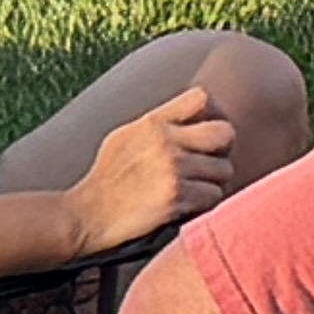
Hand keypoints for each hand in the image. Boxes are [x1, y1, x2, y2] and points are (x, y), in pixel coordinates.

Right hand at [64, 71, 269, 249]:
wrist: (89, 214)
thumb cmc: (107, 178)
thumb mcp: (125, 136)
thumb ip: (157, 125)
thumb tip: (189, 120)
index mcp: (152, 122)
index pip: (201, 98)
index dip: (211, 116)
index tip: (205, 136)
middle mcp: (165, 140)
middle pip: (224, 133)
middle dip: (222, 151)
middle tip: (210, 167)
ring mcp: (172, 169)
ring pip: (224, 170)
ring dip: (214, 183)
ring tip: (195, 190)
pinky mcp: (176, 198)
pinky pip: (214, 197)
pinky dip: (206, 204)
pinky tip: (188, 207)